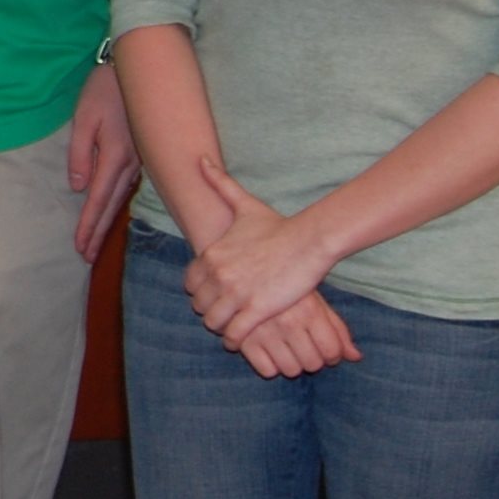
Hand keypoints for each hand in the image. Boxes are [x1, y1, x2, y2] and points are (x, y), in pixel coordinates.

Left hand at [66, 63, 139, 261]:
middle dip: (97, 233)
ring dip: (107, 222)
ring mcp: (139, 162)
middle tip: (86, 257)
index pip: (98, 200)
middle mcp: (130, 165)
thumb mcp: (84, 118)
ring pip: (121, 200)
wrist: (138, 71)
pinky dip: (117, 205)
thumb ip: (79, 153)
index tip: (80, 248)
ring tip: (96, 244)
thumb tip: (79, 187)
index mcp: (114, 157)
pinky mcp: (142, 156)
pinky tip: (111, 214)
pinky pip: (128, 188)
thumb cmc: (104, 92)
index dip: (88, 226)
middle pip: (111, 207)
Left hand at [186, 158, 338, 347]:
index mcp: (211, 255)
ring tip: (231, 327)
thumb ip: (218, 182)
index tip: (212, 295)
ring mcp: (237, 294)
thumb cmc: (277, 226)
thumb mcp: (243, 204)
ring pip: (214, 323)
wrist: (308, 241)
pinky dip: (235, 340)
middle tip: (223, 314)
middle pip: (200, 306)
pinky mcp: (257, 310)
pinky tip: (240, 338)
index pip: (190, 285)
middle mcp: (218, 275)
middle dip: (209, 311)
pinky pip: (235, 335)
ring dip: (221, 328)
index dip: (199, 292)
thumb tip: (200, 159)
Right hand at [231, 292, 362, 379]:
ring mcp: (265, 331)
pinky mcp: (242, 338)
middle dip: (311, 359)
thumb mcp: (312, 298)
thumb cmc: (285, 281)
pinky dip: (268, 364)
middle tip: (302, 346)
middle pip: (313, 364)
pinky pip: (266, 370)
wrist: (242, 261)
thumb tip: (356, 357)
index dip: (332, 355)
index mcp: (309, 310)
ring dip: (290, 363)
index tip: (324, 349)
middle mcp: (288, 322)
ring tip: (284, 347)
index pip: (332, 352)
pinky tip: (266, 349)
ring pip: (290, 370)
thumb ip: (336, 327)